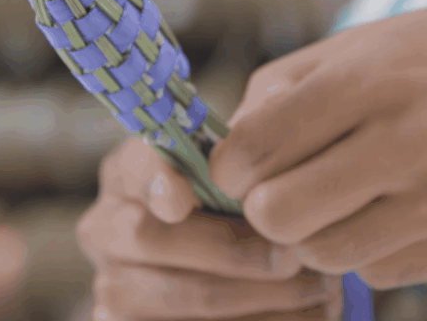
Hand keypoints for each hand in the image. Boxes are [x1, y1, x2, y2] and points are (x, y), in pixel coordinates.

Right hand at [75, 138, 343, 320]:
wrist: (233, 271)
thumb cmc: (245, 204)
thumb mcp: (242, 165)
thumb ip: (250, 139)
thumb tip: (269, 123)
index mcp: (127, 173)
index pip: (135, 168)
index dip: (156, 180)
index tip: (182, 199)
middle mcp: (106, 229)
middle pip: (149, 239)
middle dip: (229, 251)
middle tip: (293, 256)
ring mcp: (115, 288)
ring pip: (180, 295)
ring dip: (256, 296)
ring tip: (320, 288)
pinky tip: (309, 313)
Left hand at [209, 0, 426, 288]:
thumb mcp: (375, 39)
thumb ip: (291, 82)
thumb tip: (234, 141)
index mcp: (367, 78)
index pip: (251, 148)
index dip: (229, 168)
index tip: (244, 168)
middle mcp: (402, 140)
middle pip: (275, 214)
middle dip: (264, 209)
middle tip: (285, 190)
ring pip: (321, 253)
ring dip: (313, 235)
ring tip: (339, 200)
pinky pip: (375, 271)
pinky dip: (367, 249)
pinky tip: (392, 211)